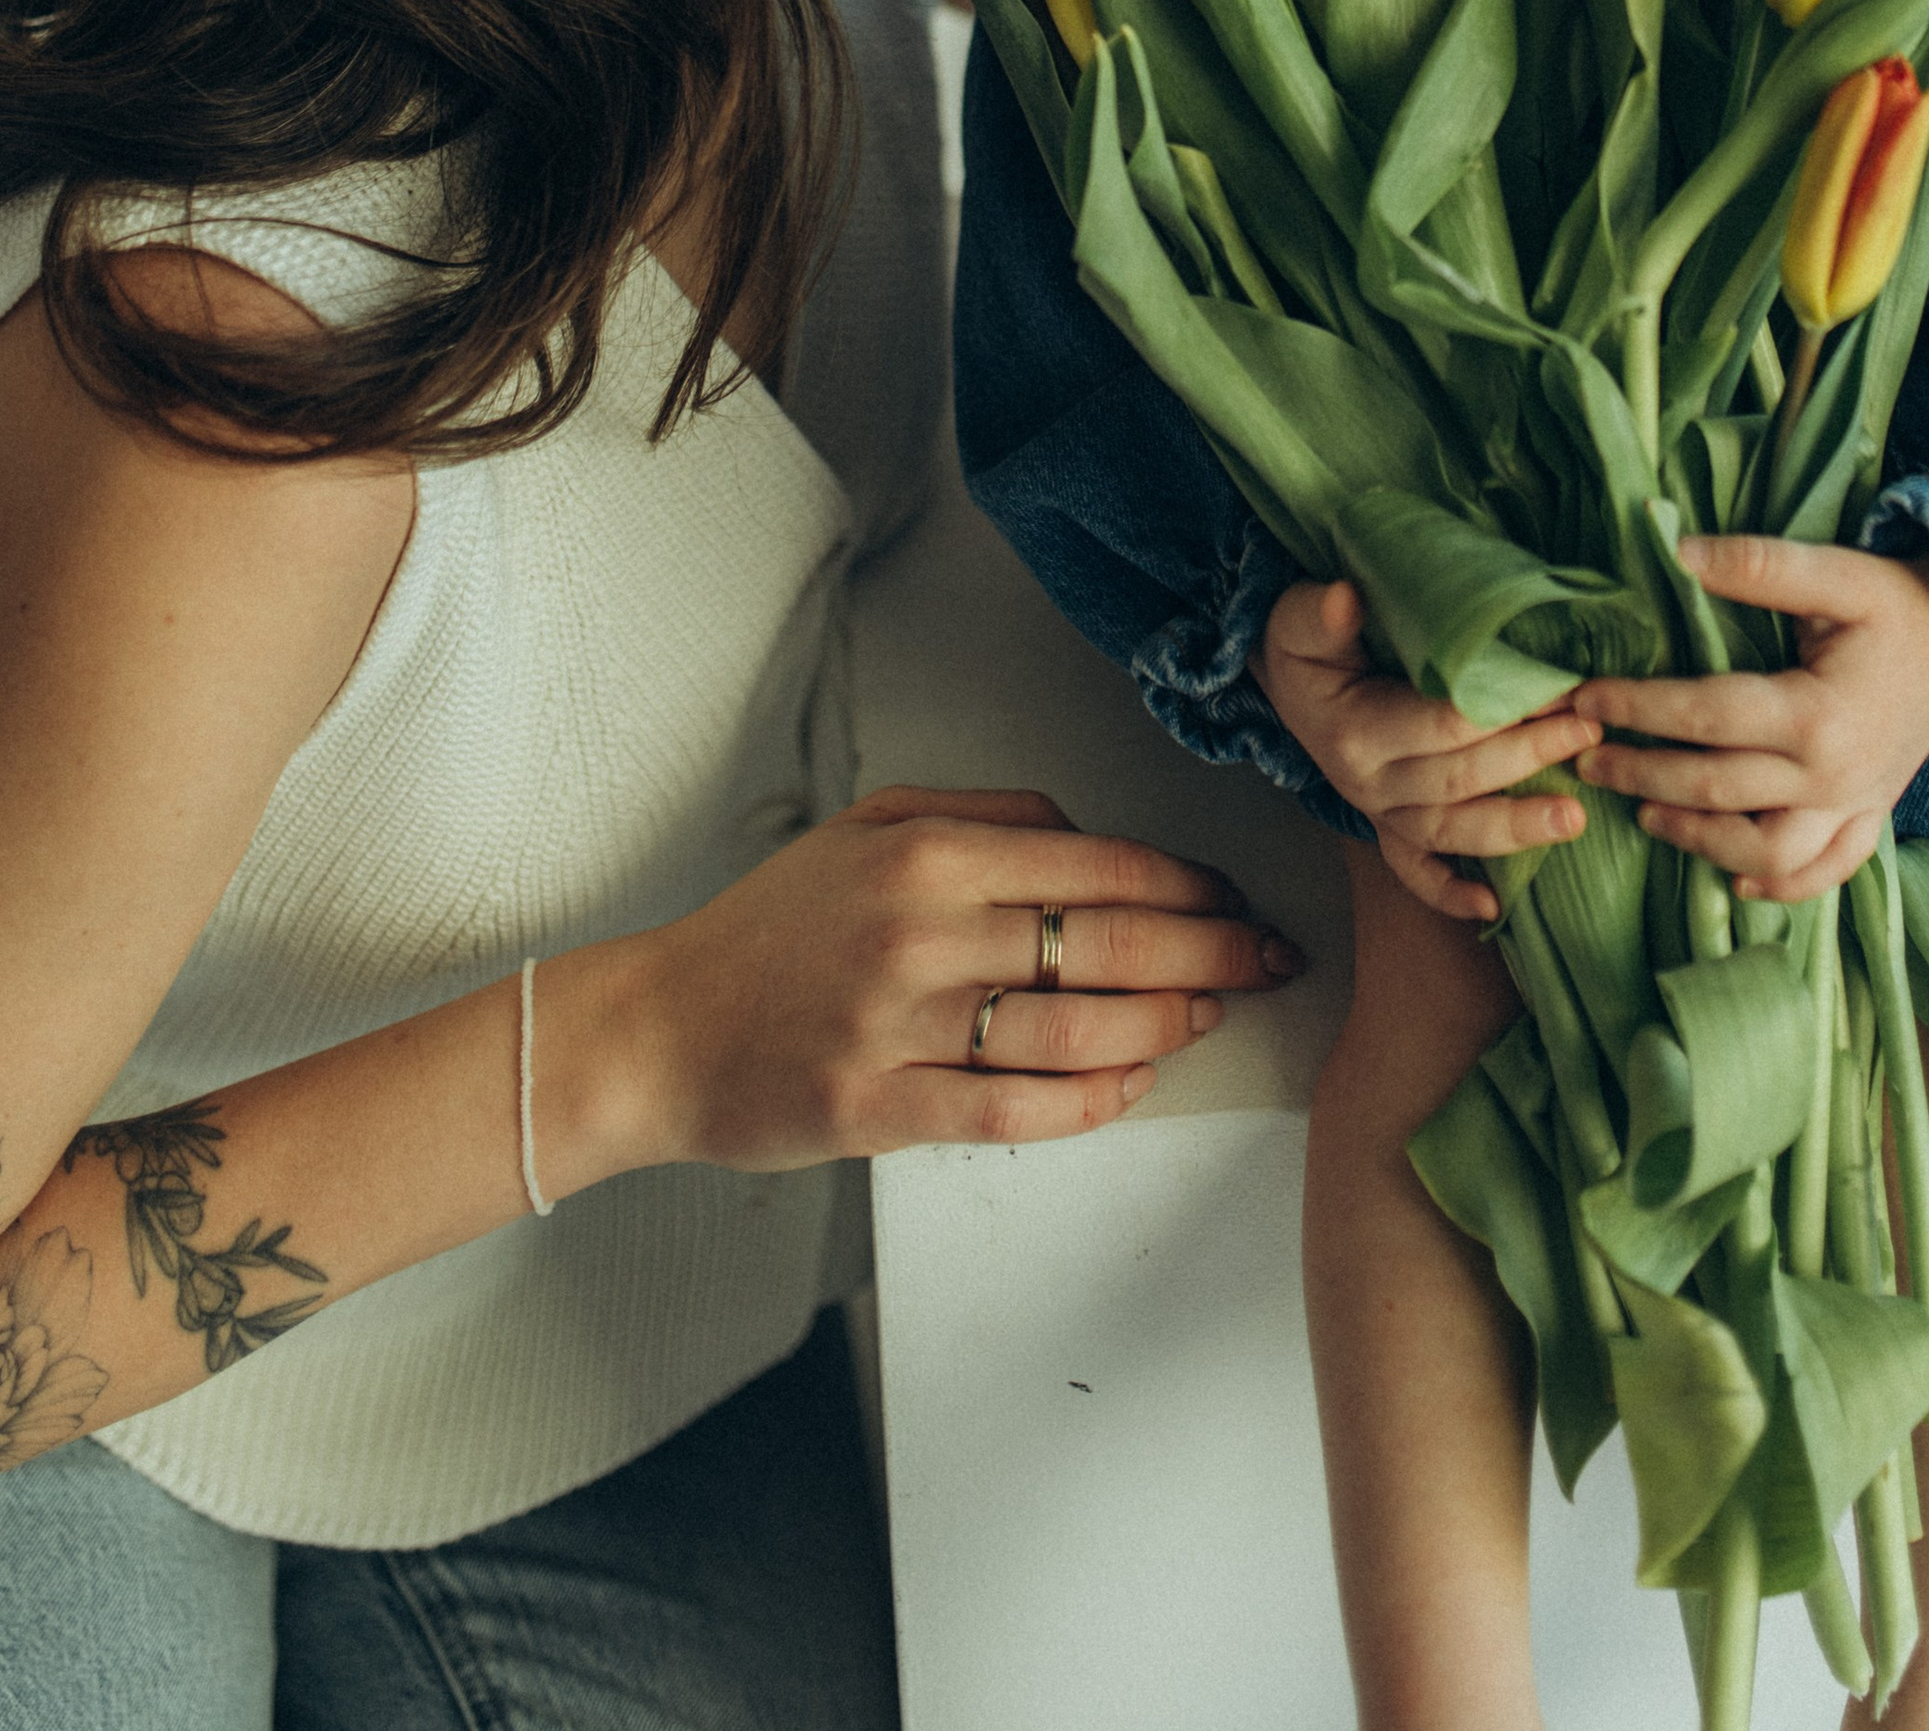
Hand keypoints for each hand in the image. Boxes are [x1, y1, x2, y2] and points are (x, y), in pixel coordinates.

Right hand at [570, 785, 1303, 1176]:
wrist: (660, 1027)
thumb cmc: (773, 928)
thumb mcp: (872, 827)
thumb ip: (986, 816)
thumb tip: (1090, 833)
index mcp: (928, 855)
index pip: (1098, 863)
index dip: (1188, 886)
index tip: (1238, 900)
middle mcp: (921, 932)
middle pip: (1107, 944)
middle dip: (1211, 953)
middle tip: (1268, 961)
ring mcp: (899, 1025)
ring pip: (1074, 1032)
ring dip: (1163, 1027)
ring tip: (1209, 1019)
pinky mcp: (877, 1108)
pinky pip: (1013, 1111)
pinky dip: (1090, 1104)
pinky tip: (1132, 1088)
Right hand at [1255, 580, 1596, 924]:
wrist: (1282, 681)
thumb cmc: (1304, 644)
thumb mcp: (1299, 620)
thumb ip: (1321, 614)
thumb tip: (1346, 597)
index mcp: (1355, 732)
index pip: (1443, 725)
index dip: (1505, 710)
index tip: (1562, 688)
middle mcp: (1367, 784)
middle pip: (1460, 779)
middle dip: (1530, 758)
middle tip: (1590, 733)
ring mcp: (1378, 814)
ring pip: (1451, 832)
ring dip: (1515, 829)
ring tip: (1576, 820)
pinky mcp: (1386, 829)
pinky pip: (1415, 872)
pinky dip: (1449, 892)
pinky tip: (1494, 907)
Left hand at [1571, 537, 1928, 903]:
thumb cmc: (1903, 600)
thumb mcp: (1837, 571)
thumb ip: (1759, 565)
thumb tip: (1676, 552)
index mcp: (1818, 714)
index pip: (1705, 716)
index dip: (1638, 707)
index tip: (1583, 697)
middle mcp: (1835, 775)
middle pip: (1717, 791)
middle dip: (1643, 775)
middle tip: (1588, 758)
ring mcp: (1857, 804)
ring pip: (1766, 854)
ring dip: (1698, 841)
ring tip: (1645, 813)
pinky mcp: (1873, 815)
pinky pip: (1825, 872)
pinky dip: (1780, 885)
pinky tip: (1737, 880)